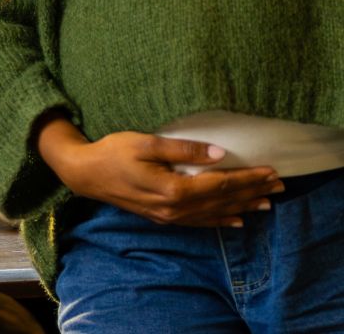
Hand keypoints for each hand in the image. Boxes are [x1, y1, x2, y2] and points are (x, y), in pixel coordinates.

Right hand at [36, 116, 284, 226]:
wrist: (85, 174)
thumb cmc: (112, 151)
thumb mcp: (145, 142)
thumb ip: (181, 149)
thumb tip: (217, 153)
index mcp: (173, 189)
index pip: (220, 184)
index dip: (247, 178)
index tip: (270, 171)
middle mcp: (175, 208)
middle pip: (222, 200)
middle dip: (252, 192)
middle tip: (279, 186)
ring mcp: (169, 217)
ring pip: (214, 214)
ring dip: (242, 207)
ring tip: (266, 204)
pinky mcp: (163, 218)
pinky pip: (200, 222)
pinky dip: (221, 220)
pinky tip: (236, 220)